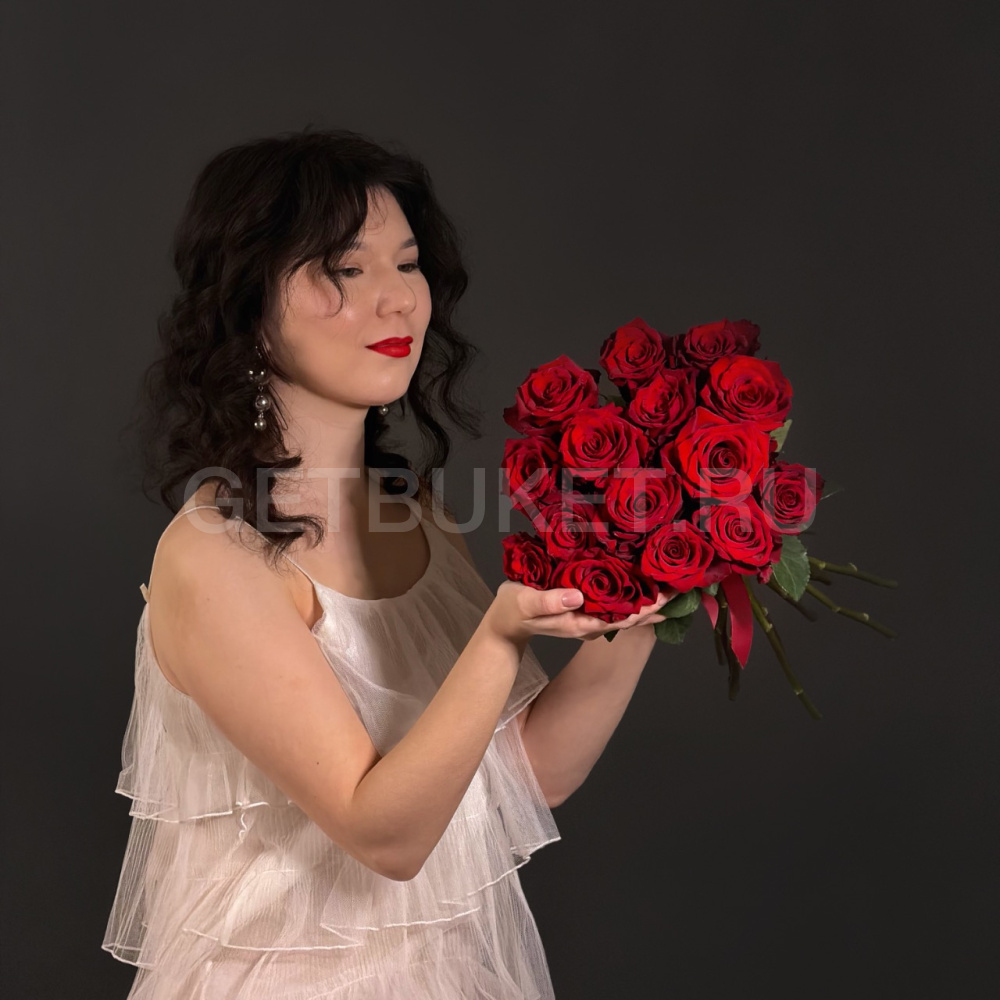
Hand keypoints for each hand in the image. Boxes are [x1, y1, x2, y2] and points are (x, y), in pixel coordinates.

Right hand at [482, 580, 678, 644]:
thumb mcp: (525, 604)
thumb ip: (549, 602)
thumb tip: (578, 595)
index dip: (647, 608)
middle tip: (684, 584)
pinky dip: (631, 591)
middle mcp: (591, 621)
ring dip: (648, 596)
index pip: (623, 618)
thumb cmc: (513, 610)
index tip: (669, 595)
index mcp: (582, 623)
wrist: (505, 620)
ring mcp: (588, 614)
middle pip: (632, 615)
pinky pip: (614, 600)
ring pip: (626, 608)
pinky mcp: (585, 605)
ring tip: (673, 582)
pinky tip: (643, 579)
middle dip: (657, 602)